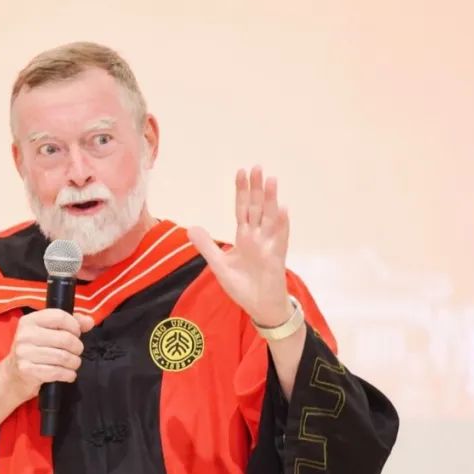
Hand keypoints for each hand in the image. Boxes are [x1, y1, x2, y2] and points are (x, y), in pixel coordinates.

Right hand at [0, 309, 94, 403]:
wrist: (12, 376)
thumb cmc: (34, 351)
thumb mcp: (48, 333)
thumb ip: (70, 324)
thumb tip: (89, 321)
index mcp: (30, 320)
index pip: (60, 316)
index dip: (74, 326)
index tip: (76, 334)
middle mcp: (25, 335)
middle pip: (65, 338)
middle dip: (77, 348)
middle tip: (76, 352)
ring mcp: (24, 353)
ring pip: (63, 357)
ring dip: (74, 363)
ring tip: (72, 364)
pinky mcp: (27, 370)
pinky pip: (57, 372)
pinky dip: (68, 374)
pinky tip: (68, 374)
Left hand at [187, 166, 292, 326]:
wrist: (258, 306)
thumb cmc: (242, 286)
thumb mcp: (219, 265)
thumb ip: (207, 246)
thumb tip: (191, 227)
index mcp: (244, 236)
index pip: (242, 208)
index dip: (241, 191)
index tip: (241, 172)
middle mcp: (258, 237)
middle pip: (257, 207)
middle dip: (256, 188)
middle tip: (256, 167)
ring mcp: (269, 245)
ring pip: (270, 217)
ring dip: (271, 199)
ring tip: (271, 180)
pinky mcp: (276, 257)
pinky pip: (280, 238)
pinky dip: (281, 224)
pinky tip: (282, 209)